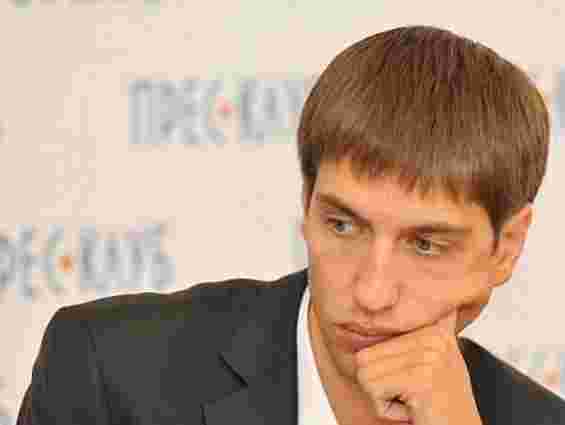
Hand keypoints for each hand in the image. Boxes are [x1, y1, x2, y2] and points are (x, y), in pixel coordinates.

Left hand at [354, 309, 481, 424]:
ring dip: (383, 397)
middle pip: (364, 356)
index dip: (381, 364)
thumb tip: (409, 292)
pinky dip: (385, 409)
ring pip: (364, 373)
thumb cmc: (441, 404)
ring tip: (413, 399)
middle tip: (412, 393)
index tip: (412, 377)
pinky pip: (373, 391)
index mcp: (434, 326)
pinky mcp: (420, 378)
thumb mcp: (432, 359)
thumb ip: (420, 331)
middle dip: (380, 383)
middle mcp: (434, 334)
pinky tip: (413, 410)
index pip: (374, 335)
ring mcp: (429, 355)